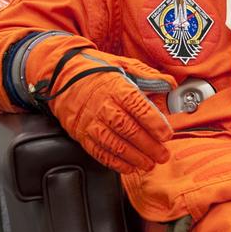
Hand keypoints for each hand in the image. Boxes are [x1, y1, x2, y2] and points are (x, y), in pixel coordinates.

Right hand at [34, 49, 174, 173]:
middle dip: (149, 146)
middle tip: (163, 155)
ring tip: (149, 164)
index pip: (139, 108)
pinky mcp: (81, 133)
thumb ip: (149, 76)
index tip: (167, 134)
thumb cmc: (96, 70)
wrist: (60, 75)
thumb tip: (170, 85)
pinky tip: (129, 167)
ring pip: (115, 144)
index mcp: (117, 87)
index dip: (155, 123)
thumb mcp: (124, 64)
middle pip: (129, 129)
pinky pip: (99, 151)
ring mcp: (90, 121)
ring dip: (135, 157)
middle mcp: (103, 105)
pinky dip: (115, 162)